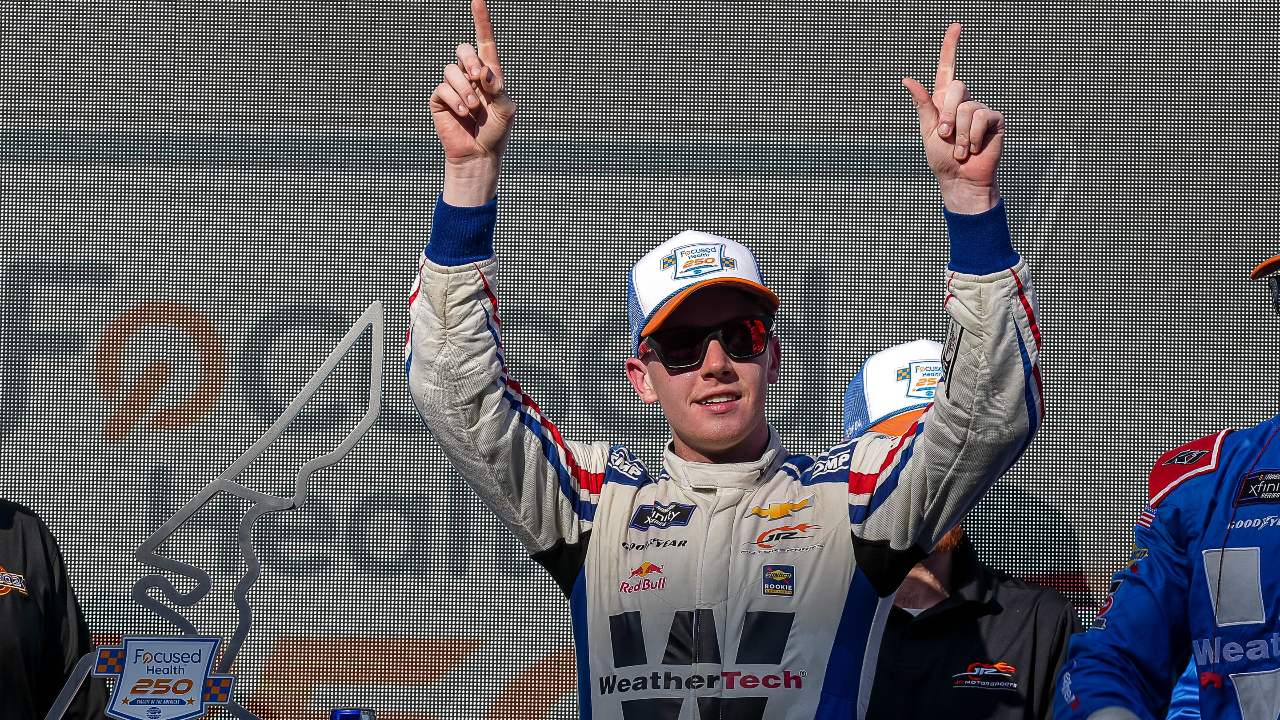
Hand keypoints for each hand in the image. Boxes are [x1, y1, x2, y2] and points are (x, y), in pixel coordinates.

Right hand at [431, 0, 515, 205]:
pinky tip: (463, 114)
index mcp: (490, 75)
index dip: (481, 20)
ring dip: (464, 88)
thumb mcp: (507, 110)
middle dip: (470, 60)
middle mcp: (470, 76)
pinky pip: (443, 89)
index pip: (485, 42)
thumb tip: (484, 73)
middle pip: (464, 49)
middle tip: (479, 77)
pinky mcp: (440, 100)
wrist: (479, 155)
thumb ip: (499, 89)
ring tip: (473, 108)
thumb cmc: (497, 133)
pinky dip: (455, 100)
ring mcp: (454, 87)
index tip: (477, 0)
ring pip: (452, 70)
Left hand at [903, 24, 1004, 213]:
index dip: (951, 47)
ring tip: (960, 149)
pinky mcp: (994, 120)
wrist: (960, 179)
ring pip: (968, 108)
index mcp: (944, 101)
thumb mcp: (927, 131)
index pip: (948, 68)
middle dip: (947, 115)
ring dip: (959, 134)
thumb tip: (908, 79)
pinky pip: (981, 118)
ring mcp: (981, 109)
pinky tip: (973, 148)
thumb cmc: (941, 158)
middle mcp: (964, 101)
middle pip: (956, 88)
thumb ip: (922, 104)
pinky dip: (972, 137)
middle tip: (946, 137)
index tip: (956, 26)